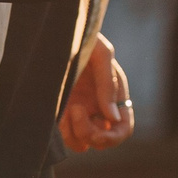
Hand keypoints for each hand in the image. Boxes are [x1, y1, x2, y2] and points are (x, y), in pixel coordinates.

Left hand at [60, 36, 132, 152]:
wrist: (54, 33)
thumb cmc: (83, 39)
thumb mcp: (101, 55)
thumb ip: (108, 85)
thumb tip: (112, 117)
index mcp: (113, 98)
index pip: (122, 129)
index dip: (114, 136)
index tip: (99, 127)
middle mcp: (97, 109)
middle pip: (103, 141)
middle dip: (93, 135)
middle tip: (78, 112)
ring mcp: (78, 113)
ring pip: (82, 143)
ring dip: (76, 133)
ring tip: (69, 108)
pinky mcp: (58, 114)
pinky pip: (63, 137)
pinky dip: (62, 132)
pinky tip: (59, 111)